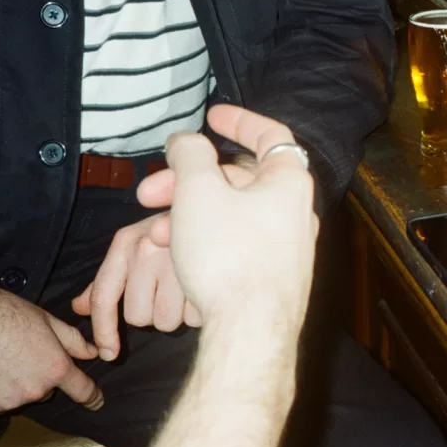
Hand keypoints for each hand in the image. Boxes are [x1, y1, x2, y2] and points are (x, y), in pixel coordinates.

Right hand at [0, 279, 102, 415]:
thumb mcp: (47, 320)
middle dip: (39, 377)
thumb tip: (94, 353)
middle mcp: (35, 391)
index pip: (82, 390)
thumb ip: (73, 341)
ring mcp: (8, 402)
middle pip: (45, 390)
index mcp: (55, 368)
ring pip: (20, 397)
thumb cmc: (3, 313)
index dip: (92, 397)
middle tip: (20, 355)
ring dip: (15, 385)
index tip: (96, 402)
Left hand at [71, 162, 256, 357]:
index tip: (108, 353)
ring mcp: (178, 262)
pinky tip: (206, 288)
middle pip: (137, 317)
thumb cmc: (174, 230)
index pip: (105, 296)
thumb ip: (108, 280)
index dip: (103, 330)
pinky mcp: (207, 275)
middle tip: (167, 293)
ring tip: (188, 287)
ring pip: (166, 322)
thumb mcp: (137, 245)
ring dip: (177, 313)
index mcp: (126, 242)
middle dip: (152, 313)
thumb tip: (79, 308)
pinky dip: (199, 309)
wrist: (225, 203)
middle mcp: (148, 249)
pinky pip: (194, 317)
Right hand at [137, 105, 317, 331]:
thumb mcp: (197, 191)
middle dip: (190, 181)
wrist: (251, 331)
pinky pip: (238, 245)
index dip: (238, 119)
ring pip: (233, 215)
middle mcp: (298, 212)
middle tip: (147, 193)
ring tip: (154, 234)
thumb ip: (189, 154)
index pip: (270, 134)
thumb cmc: (228, 255)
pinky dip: (208, 240)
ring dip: (191, 214)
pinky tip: (177, 256)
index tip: (211, 115)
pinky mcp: (275, 275)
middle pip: (240, 180)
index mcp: (290, 181)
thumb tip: (187, 139)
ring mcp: (289, 247)